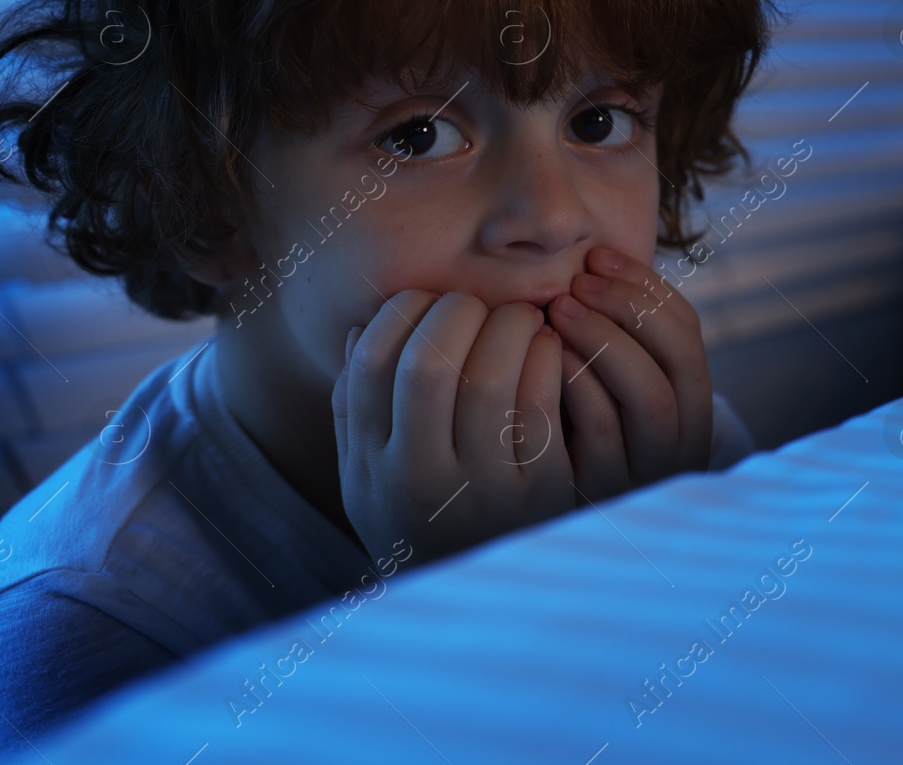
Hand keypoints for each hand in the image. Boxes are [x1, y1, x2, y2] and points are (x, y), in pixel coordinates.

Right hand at [331, 291, 573, 564]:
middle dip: (455, 313)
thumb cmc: (423, 516)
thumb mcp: (371, 475)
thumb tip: (363, 326)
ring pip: (490, 378)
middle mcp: (419, 482)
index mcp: (370, 467)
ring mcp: (483, 490)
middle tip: (475, 305)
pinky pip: (541, 403)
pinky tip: (544, 346)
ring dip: (507, 326)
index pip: (371, 365)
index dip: (401, 313)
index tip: (425, 303)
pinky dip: (544, 356)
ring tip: (517, 317)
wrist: (481, 598)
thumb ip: (357, 407)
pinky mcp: (542, 491)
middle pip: (428, 365)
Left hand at [547, 246, 711, 503]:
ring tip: (558, 310)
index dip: (645, 286)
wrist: (521, 515)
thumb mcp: (594, 378)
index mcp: (686, 403)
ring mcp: (646, 473)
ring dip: (605, 340)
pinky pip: (602, 430)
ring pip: (649, 396)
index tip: (596, 256)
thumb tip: (590, 258)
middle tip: (576, 283)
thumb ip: (607, 333)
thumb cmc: (559, 426)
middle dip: (629, 308)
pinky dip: (578, 382)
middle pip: (679, 361)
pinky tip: (543, 356)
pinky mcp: (604, 494)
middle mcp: (680, 442)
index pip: (687, 332)